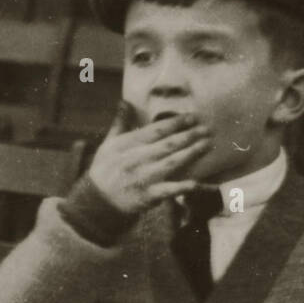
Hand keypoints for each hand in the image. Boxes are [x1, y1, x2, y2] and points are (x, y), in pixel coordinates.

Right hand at [87, 104, 211, 213]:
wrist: (96, 201)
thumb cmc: (104, 170)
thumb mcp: (108, 144)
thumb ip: (120, 123)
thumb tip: (125, 101)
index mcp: (128, 144)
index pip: (156, 130)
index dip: (176, 123)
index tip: (192, 117)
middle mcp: (137, 159)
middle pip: (168, 144)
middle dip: (189, 136)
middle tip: (206, 129)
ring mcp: (143, 177)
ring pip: (172, 163)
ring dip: (191, 153)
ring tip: (207, 144)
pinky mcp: (148, 195)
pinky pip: (168, 190)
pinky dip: (182, 187)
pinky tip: (196, 182)